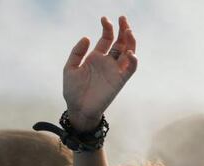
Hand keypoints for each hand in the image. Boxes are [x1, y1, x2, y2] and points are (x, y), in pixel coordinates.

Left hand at [64, 16, 137, 131]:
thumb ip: (77, 52)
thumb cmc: (73, 91)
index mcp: (96, 57)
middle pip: (121, 42)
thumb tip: (88, 37)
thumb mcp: (69, 68)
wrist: (78, 109)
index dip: (108, 27)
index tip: (105, 19)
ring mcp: (115, 71)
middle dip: (123, 29)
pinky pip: (130, 69)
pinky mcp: (119, 81)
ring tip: (128, 31)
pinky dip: (133, 60)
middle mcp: (108, 62)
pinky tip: (130, 53)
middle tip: (123, 18)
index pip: (107, 38)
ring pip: (128, 53)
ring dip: (130, 41)